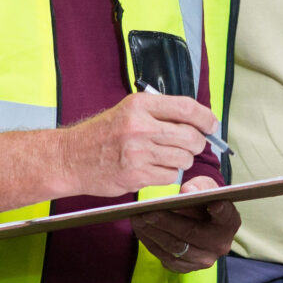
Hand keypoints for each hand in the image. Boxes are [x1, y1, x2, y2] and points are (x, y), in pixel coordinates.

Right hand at [57, 91, 217, 200]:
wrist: (71, 158)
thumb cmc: (102, 135)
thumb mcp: (128, 111)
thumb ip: (160, 113)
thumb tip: (198, 122)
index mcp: (139, 106)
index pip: (186, 107)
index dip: (206, 118)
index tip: (212, 125)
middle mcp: (140, 127)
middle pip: (191, 137)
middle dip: (196, 144)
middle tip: (187, 146)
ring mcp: (138, 152)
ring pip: (183, 159)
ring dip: (180, 161)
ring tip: (163, 157)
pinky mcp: (136, 175)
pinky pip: (170, 177)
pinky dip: (166, 175)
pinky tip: (151, 169)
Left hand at [136, 178, 241, 271]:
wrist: (198, 224)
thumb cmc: (202, 202)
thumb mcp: (205, 188)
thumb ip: (200, 186)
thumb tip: (188, 190)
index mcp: (229, 222)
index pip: (226, 216)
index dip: (221, 211)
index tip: (214, 203)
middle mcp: (220, 245)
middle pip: (191, 234)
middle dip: (166, 222)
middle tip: (147, 212)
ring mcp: (203, 260)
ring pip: (175, 248)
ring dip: (153, 234)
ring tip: (137, 219)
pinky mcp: (186, 268)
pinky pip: (165, 258)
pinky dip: (150, 243)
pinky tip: (140, 230)